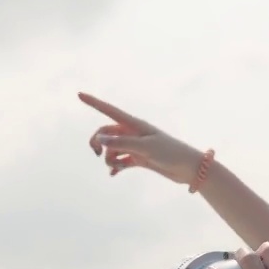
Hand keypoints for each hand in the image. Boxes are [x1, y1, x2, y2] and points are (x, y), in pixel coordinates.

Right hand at [78, 92, 204, 184]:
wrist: (188, 168)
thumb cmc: (170, 153)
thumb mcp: (145, 148)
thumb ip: (121, 143)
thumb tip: (99, 139)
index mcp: (135, 124)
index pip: (110, 111)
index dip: (94, 103)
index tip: (79, 94)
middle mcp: (133, 133)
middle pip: (105, 133)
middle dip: (97, 142)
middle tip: (97, 154)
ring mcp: (135, 146)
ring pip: (112, 149)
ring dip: (109, 158)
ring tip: (115, 167)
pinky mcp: (139, 159)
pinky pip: (120, 161)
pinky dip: (116, 167)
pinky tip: (114, 175)